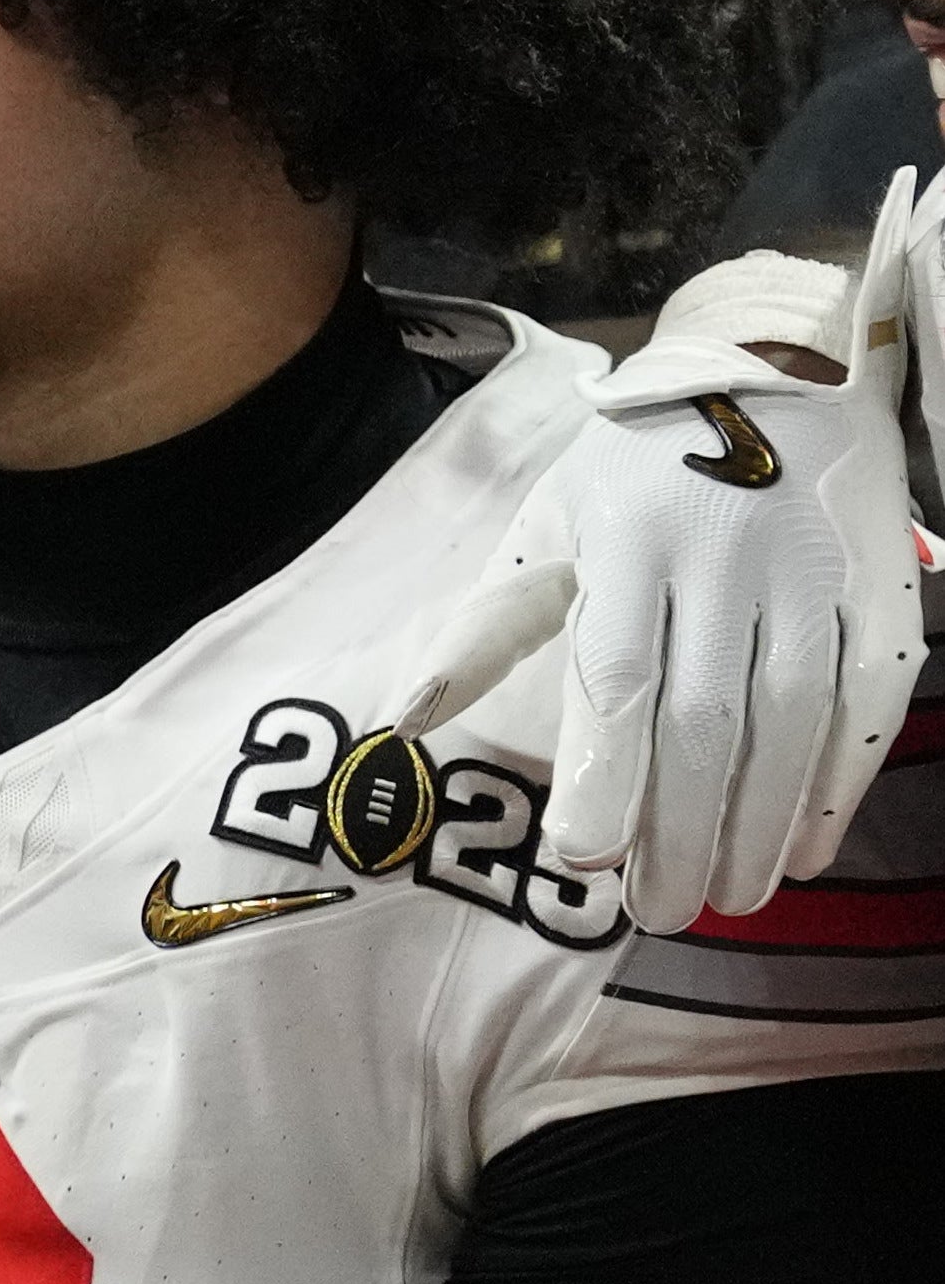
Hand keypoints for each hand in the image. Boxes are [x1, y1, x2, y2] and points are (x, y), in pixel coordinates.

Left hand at [411, 226, 919, 937]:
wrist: (779, 373)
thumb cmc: (635, 472)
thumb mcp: (547, 528)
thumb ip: (482, 628)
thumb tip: (402, 722)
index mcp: (627, 541)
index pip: (617, 678)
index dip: (607, 774)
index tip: (586, 859)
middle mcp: (726, 556)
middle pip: (705, 718)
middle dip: (680, 827)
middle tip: (661, 911)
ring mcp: (813, 569)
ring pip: (792, 718)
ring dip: (761, 821)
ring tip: (731, 897)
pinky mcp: (881, 581)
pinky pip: (869, 694)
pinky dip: (841, 777)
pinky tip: (809, 843)